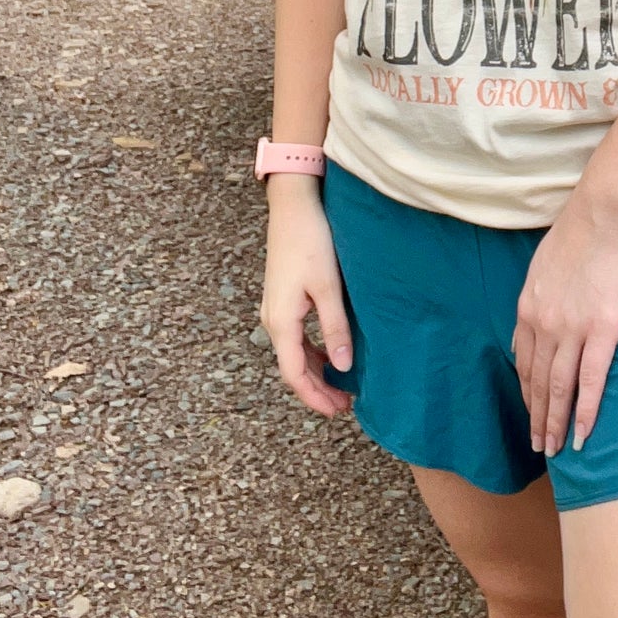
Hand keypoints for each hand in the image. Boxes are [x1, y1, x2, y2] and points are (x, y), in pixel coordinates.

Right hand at [259, 178, 354, 419]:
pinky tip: (331, 354)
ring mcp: (275, 309)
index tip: (338, 411)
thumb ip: (335, 328)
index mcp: (281, 321)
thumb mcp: (328, 287)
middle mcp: (272, 320)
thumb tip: (343, 368)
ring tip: (342, 385)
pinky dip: (312, 352)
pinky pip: (294, 336)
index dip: (315, 397)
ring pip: (294, 353)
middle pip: (293, 367)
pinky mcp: (282, 298)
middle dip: (317, 389)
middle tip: (346, 404)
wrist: (293, 205)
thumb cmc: (311, 241)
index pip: (294, 374)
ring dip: (316, 371)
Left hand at [513, 190, 617, 455]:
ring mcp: (572, 329)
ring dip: (556, 424)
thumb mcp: (542, 265)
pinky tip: (582, 434)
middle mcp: (544, 324)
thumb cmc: (580, 230)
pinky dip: (585, 412)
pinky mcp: (603, 329)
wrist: (607, 211)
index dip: (528, 394)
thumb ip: (535, 298)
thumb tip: (528, 326)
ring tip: (556, 450)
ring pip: (559, 388)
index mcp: (529, 308)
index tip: (532, 415)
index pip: (524, 363)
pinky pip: (591, 380)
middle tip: (539, 448)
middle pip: (537, 382)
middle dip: (537, 418)